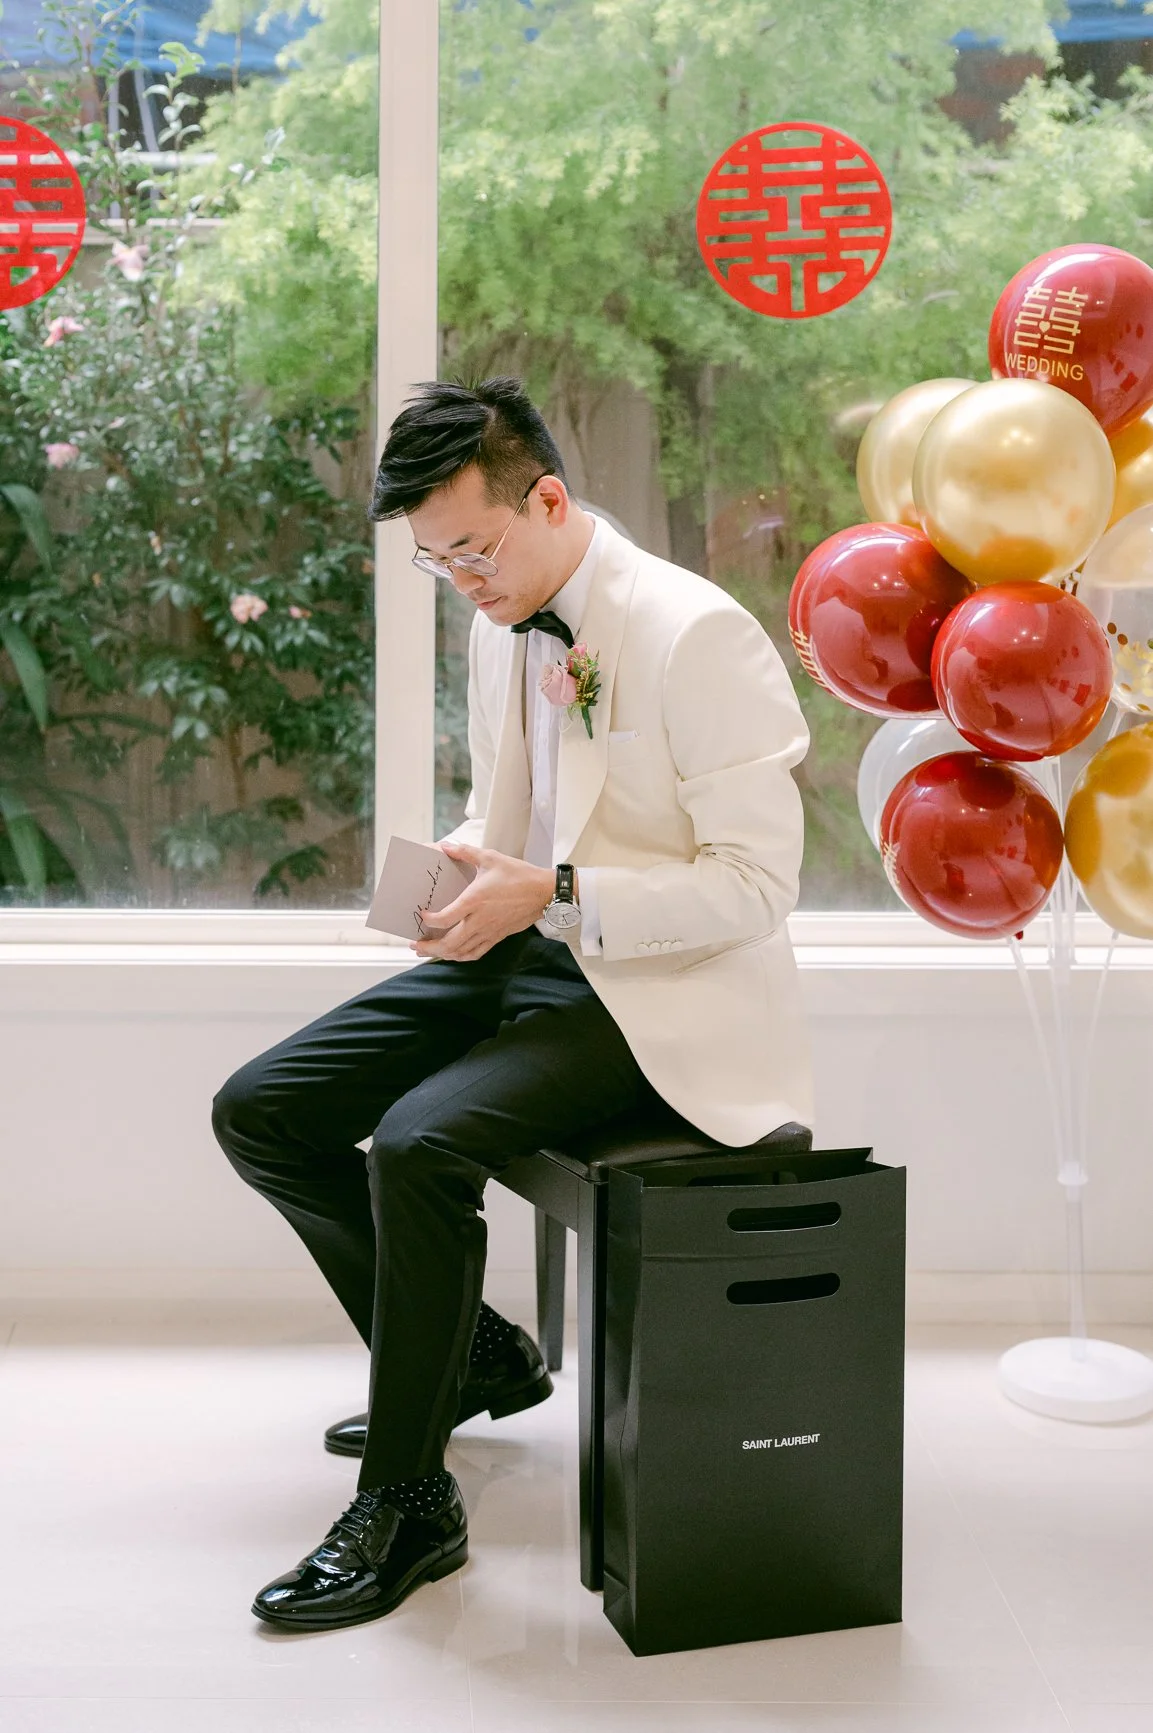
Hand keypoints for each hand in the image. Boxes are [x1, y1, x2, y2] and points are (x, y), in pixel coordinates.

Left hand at [411, 843, 554, 961]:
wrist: (544, 892)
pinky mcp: (497, 937)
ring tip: (427, 951)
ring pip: (461, 952)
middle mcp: (479, 920)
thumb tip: (446, 846)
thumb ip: (465, 852)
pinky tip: (453, 954)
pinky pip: (476, 953)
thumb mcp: (490, 858)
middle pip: (449, 942)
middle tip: (414, 944)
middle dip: (428, 946)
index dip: (429, 920)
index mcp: (474, 900)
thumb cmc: (518, 875)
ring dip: (442, 954)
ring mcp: (489, 931)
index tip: (422, 915)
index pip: (445, 918)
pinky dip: (461, 956)